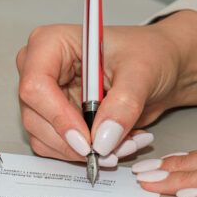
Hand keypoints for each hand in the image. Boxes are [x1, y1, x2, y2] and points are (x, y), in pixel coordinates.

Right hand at [16, 10, 196, 161]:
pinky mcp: (54, 117)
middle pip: (35, 117)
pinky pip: (56, 146)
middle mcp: (39, 68)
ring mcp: (44, 95)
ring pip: (43, 137)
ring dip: (81, 152)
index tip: (87, 141)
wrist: (161, 66)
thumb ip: (124, 104)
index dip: (58, 117)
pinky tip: (113, 144)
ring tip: (122, 145)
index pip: (36, 86)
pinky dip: (83, 154)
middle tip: (110, 151)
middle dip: (73, 142)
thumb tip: (103, 139)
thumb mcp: (143, 72)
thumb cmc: (149, 53)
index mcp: (51, 43)